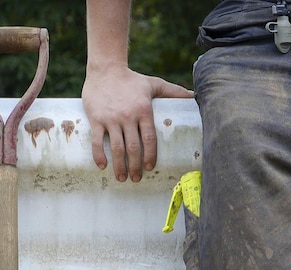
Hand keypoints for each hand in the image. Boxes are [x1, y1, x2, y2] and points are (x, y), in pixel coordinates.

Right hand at [82, 66, 192, 181]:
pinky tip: (102, 166)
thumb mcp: (154, 84)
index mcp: (144, 111)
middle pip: (133, 148)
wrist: (105, 69)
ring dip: (120, 166)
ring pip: (117, 148)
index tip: (150, 167)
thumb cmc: (132, 79)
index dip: (151, 156)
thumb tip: (194, 95)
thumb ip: (173, 91)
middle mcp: (128, 116)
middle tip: (137, 178)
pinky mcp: (96, 118)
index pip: (150, 139)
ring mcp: (111, 118)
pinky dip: (99, 155)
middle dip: (136, 166)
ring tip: (122, 177)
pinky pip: (97, 141)